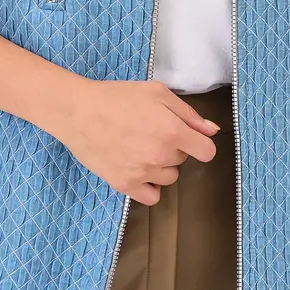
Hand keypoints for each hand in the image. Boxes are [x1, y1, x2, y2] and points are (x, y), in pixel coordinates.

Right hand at [47, 77, 221, 204]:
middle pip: (182, 160)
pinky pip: (151, 197)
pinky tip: (139, 169)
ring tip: (141, 148)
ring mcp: (142, 172)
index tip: (189, 138)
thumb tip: (212, 131)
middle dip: (173, 147)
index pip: (206, 152)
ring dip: (161, 165)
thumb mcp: (157, 92)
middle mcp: (160, 155)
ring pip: (169, 178)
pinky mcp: (124, 185)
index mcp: (172, 131)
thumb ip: (188, 114)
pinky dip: (149, 186)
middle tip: (150, 131)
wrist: (78, 111)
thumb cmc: (117, 97)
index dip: (200, 143)